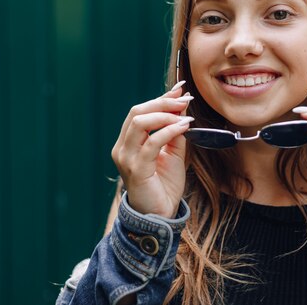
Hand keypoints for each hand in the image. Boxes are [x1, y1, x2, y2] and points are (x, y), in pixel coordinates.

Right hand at [111, 81, 193, 217]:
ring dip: (165, 114)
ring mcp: (126, 158)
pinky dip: (169, 131)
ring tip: (184, 115)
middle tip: (185, 100)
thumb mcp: (173, 152)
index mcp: (127, 142)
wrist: (160, 215)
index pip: (139, 111)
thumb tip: (182, 104)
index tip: (181, 90)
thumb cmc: (164, 185)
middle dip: (163, 102)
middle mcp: (122, 148)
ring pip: (140, 123)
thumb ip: (174, 130)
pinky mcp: (136, 170)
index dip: (160, 98)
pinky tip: (183, 127)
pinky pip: (152, 143)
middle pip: (137, 112)